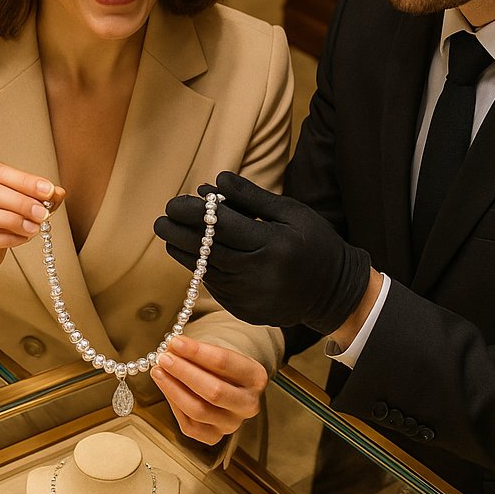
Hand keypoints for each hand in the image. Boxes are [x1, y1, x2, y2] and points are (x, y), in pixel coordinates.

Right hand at [0, 162, 65, 307]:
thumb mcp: (4, 218)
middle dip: (20, 199)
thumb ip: (27, 202)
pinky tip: (22, 240)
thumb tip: (58, 192)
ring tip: (35, 228)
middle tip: (44, 212)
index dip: (23, 179)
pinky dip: (4, 238)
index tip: (50, 190)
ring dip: (13, 218)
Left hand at [150, 335, 266, 443]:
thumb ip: (198, 351)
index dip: (196, 352)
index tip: (175, 342)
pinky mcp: (215, 436)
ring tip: (159, 372)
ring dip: (174, 389)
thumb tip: (171, 348)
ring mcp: (232, 423)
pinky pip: (190, 426)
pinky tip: (165, 388)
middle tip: (164, 358)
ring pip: (199, 411)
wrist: (230, 384)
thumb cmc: (222, 366)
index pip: (224, 363)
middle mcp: (247, 403)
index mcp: (255, 377)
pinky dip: (174, 406)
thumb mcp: (218, 351)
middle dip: (184, 373)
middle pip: (213, 391)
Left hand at [154, 171, 370, 333]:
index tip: (173, 203)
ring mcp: (251, 297)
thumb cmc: (314, 243)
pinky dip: (203, 270)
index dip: (193, 213)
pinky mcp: (246, 312)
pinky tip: (193, 256)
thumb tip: (215, 182)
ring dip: (184, 252)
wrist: (334, 292)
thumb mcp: (291, 212)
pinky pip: (216, 287)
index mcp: (273, 244)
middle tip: (160, 220)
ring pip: (207, 271)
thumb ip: (252, 197)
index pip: (221, 226)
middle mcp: (259, 273)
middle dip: (179, 234)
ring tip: (169, 235)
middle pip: (207, 251)